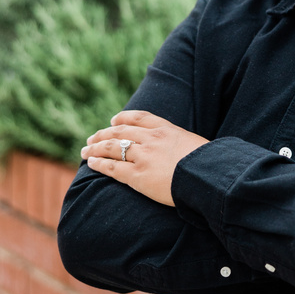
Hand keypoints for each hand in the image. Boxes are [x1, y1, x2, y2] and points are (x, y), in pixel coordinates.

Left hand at [80, 111, 209, 205]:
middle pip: (120, 131)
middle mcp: (151, 139)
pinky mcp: (138, 176)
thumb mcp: (197, 145)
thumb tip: (185, 152)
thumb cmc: (209, 164)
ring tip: (85, 151)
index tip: (114, 120)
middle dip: (103, 134)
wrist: (208, 176)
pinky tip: (91, 163)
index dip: (123, 118)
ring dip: (95, 148)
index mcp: (167, 129)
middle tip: (91, 139)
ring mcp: (143, 156)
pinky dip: (99, 164)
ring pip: (111, 147)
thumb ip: (184, 145)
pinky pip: (112, 167)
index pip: (140, 117)